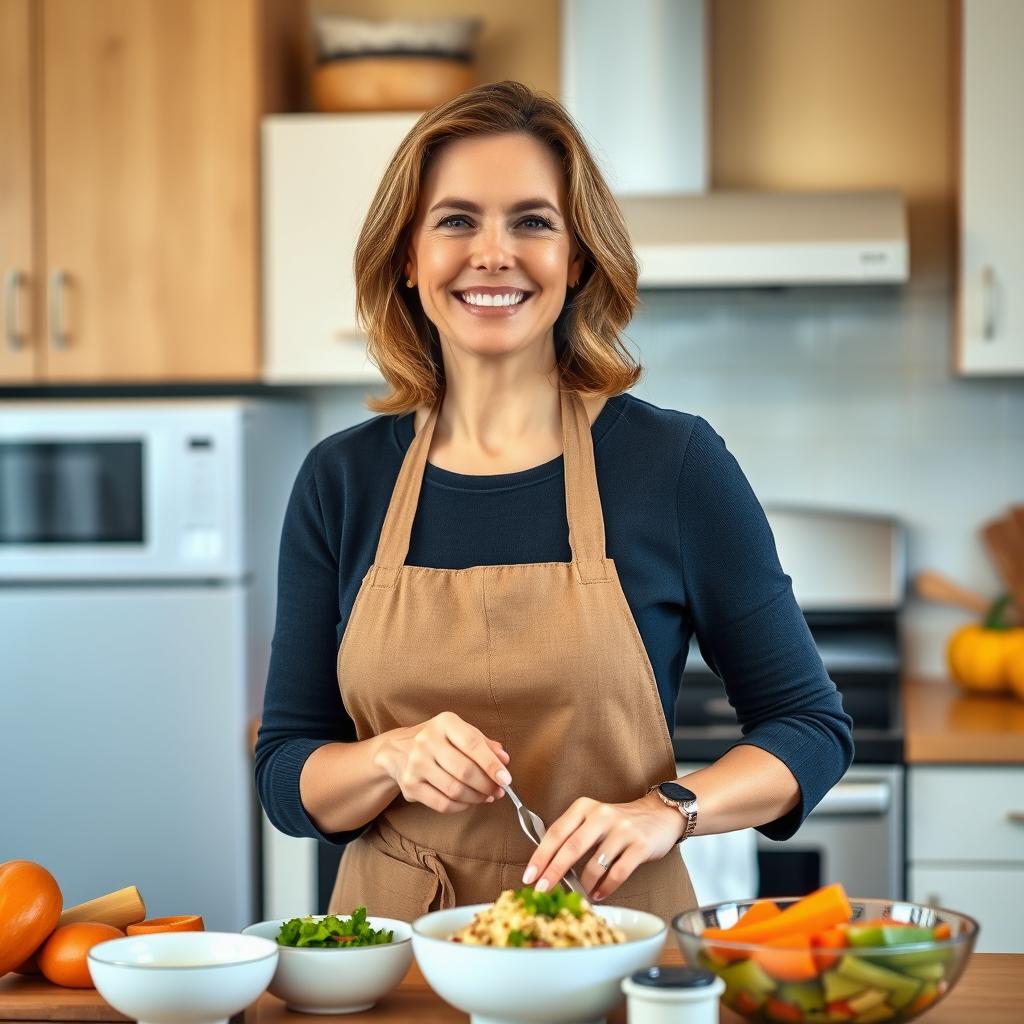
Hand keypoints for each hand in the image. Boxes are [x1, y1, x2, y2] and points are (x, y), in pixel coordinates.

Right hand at [374, 711, 511, 813]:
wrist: (398, 751)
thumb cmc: (439, 741)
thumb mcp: (461, 733)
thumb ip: (485, 744)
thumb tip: (504, 760)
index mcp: (445, 723)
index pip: (472, 743)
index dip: (491, 764)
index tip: (506, 779)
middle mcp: (427, 741)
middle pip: (464, 771)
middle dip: (487, 785)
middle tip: (498, 792)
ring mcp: (416, 764)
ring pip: (455, 790)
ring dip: (476, 798)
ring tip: (486, 797)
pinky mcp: (410, 786)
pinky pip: (442, 804)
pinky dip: (461, 807)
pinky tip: (468, 802)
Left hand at [522, 792, 683, 900]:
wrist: (660, 815)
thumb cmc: (619, 823)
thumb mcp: (593, 819)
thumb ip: (573, 837)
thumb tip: (547, 868)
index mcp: (584, 807)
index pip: (556, 832)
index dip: (540, 856)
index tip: (529, 876)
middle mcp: (602, 815)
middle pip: (571, 846)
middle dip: (554, 872)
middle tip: (542, 890)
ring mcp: (622, 829)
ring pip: (595, 864)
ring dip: (584, 885)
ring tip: (580, 896)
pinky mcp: (640, 845)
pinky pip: (618, 872)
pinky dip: (606, 888)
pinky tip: (599, 894)